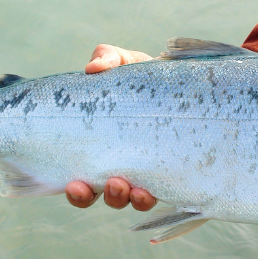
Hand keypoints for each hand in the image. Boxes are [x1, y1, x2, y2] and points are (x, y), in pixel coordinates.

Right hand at [65, 44, 157, 209]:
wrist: (183, 82)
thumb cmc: (145, 77)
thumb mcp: (124, 63)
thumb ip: (107, 59)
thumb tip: (93, 68)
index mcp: (101, 148)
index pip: (82, 178)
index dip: (77, 190)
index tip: (74, 184)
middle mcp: (119, 165)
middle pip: (102, 195)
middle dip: (102, 196)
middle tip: (107, 185)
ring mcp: (145, 171)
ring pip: (130, 199)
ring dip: (127, 199)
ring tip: (130, 190)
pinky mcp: (170, 171)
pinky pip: (160, 193)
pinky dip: (151, 195)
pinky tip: (150, 191)